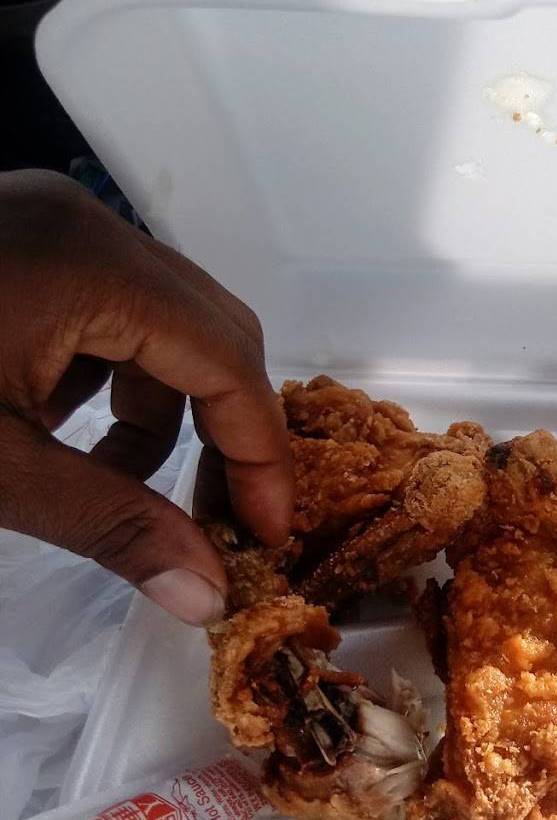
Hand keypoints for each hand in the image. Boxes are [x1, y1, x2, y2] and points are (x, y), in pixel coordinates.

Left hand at [0, 170, 291, 624]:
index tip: (266, 536)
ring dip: (164, 409)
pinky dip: (111, 379)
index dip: (261, 456)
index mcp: (92, 267)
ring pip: (165, 322)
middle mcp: (90, 225)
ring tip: (119, 484)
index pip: (228, 361)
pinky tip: (64, 431)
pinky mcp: (26, 240)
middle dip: (224, 431)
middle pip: (213, 330)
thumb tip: (207, 595)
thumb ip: (112, 527)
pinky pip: (110, 311)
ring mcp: (56, 224)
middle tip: (219, 519)